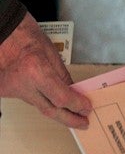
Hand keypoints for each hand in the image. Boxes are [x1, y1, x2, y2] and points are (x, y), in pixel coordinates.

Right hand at [0, 13, 91, 127]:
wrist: (1, 30)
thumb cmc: (24, 35)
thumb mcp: (51, 54)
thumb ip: (63, 78)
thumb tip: (74, 95)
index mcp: (35, 71)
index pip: (62, 99)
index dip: (77, 106)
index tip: (86, 109)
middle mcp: (21, 84)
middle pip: (51, 111)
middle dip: (69, 119)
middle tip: (82, 122)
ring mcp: (10, 89)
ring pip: (39, 106)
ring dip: (56, 109)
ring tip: (70, 111)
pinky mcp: (4, 91)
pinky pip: (28, 99)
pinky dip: (40, 99)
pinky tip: (49, 98)